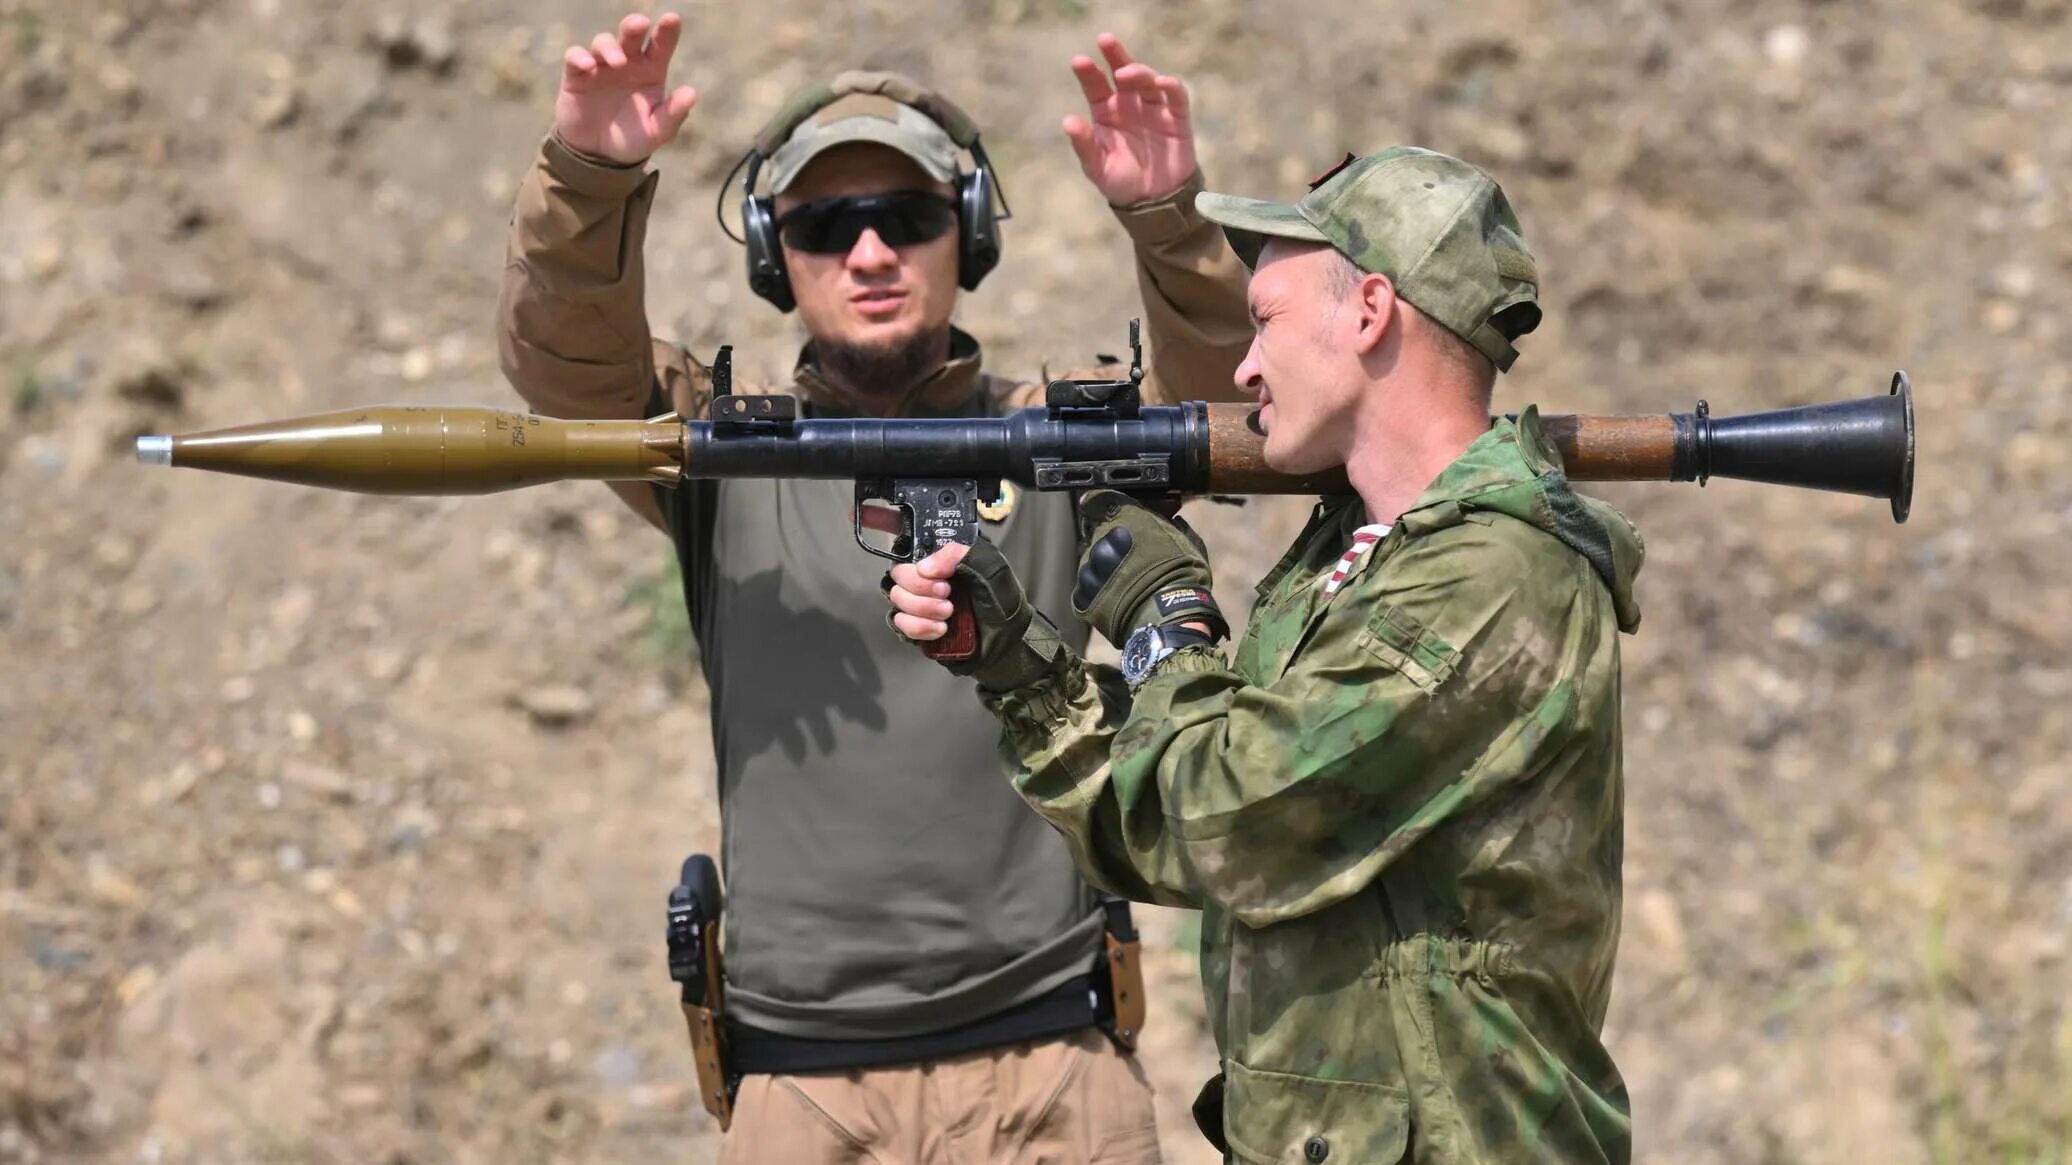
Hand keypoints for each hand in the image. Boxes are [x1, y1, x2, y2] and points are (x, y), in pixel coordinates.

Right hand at [555, 12, 697, 163]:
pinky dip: (580, 57)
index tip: (672, 19)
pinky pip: (575, 57)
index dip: (667, 31)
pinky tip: (588, 65)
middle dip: (634, 25)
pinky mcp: (577, 75)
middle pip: (631, 34)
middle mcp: (627, 62)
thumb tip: (691, 93)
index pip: (661, 45)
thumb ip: (673, 114)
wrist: (599, 155)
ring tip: (618, 62)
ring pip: (603, 42)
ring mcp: (601, 66)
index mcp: (650, 71)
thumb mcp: (657, 132)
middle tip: (640, 24)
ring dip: (609, 47)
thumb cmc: (633, 138)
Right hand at [888, 539, 1065, 691]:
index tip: (943, 579)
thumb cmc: (1002, 601)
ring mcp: (920, 604)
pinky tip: (940, 629)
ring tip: (949, 614)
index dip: (919, 568)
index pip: (910, 554)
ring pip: (898, 600)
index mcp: (942, 560)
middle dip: (921, 589)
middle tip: (948, 597)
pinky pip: (900, 624)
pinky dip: (919, 627)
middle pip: (899, 577)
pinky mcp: (918, 628)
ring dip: (922, 609)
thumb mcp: (990, 566)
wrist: (1006, 641)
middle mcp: (927, 579)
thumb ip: (958, 555)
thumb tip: (924, 568)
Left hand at [1062, 34, 1198, 205]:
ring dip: (1139, 71)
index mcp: (1106, 112)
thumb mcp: (1097, 167)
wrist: (1153, 203)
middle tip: (1105, 40)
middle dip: (1115, 55)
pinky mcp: (1176, 118)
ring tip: (1126, 72)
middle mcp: (1129, 104)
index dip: (1089, 72)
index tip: (1079, 61)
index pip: (1096, 86)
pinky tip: (1161, 81)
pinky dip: (1170, 86)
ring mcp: (1153, 109)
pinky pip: (1175, 96)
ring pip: (1147, 80)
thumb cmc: (1120, 182)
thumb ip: (1084, 145)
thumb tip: (1068, 121)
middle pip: (1123, 72)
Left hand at [1072, 490, 1224, 647]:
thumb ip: (1167, 521)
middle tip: (1131, 558)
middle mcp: (1100, 540)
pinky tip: (1116, 599)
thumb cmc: (1183, 576)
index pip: (1098, 500)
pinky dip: (1097, 593)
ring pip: (1090, 562)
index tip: (1108, 512)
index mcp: (1124, 520)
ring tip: (1126, 584)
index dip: (1102, 506)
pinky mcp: (1083, 596)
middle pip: (1097, 534)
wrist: (1170, 617)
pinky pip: (1085, 589)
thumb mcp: (1184, 538)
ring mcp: (1089, 569)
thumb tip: (1169, 513)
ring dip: (1103, 569)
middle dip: (1110, 543)